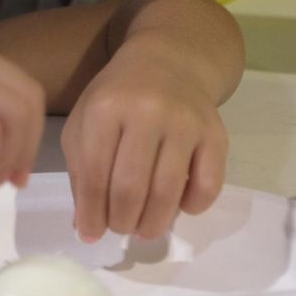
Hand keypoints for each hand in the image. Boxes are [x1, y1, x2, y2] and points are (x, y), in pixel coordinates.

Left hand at [60, 42, 227, 241]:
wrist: (168, 61)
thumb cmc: (118, 97)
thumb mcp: (86, 122)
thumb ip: (80, 171)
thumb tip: (86, 227)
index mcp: (105, 109)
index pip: (94, 174)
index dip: (91, 213)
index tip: (91, 234)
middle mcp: (146, 113)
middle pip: (130, 188)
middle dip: (121, 222)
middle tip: (119, 229)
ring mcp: (184, 122)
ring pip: (167, 193)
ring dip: (153, 223)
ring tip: (143, 228)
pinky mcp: (215, 133)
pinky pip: (207, 186)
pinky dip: (192, 207)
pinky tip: (178, 205)